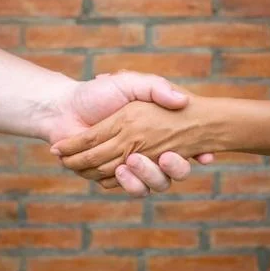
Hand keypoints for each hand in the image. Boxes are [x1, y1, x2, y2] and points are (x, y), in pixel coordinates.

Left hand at [47, 71, 213, 195]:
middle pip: (170, 172)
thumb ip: (156, 88)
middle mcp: (145, 152)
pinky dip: (126, 182)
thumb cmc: (98, 92)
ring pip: (151, 184)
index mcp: (153, 132)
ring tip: (135, 162)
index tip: (205, 156)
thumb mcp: (130, 83)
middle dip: (173, 169)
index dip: (198, 154)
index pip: (183, 147)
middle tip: (166, 157)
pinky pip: (126, 187)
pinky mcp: (110, 177)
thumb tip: (183, 100)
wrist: (64, 107)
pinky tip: (122, 168)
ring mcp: (128, 166)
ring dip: (148, 176)